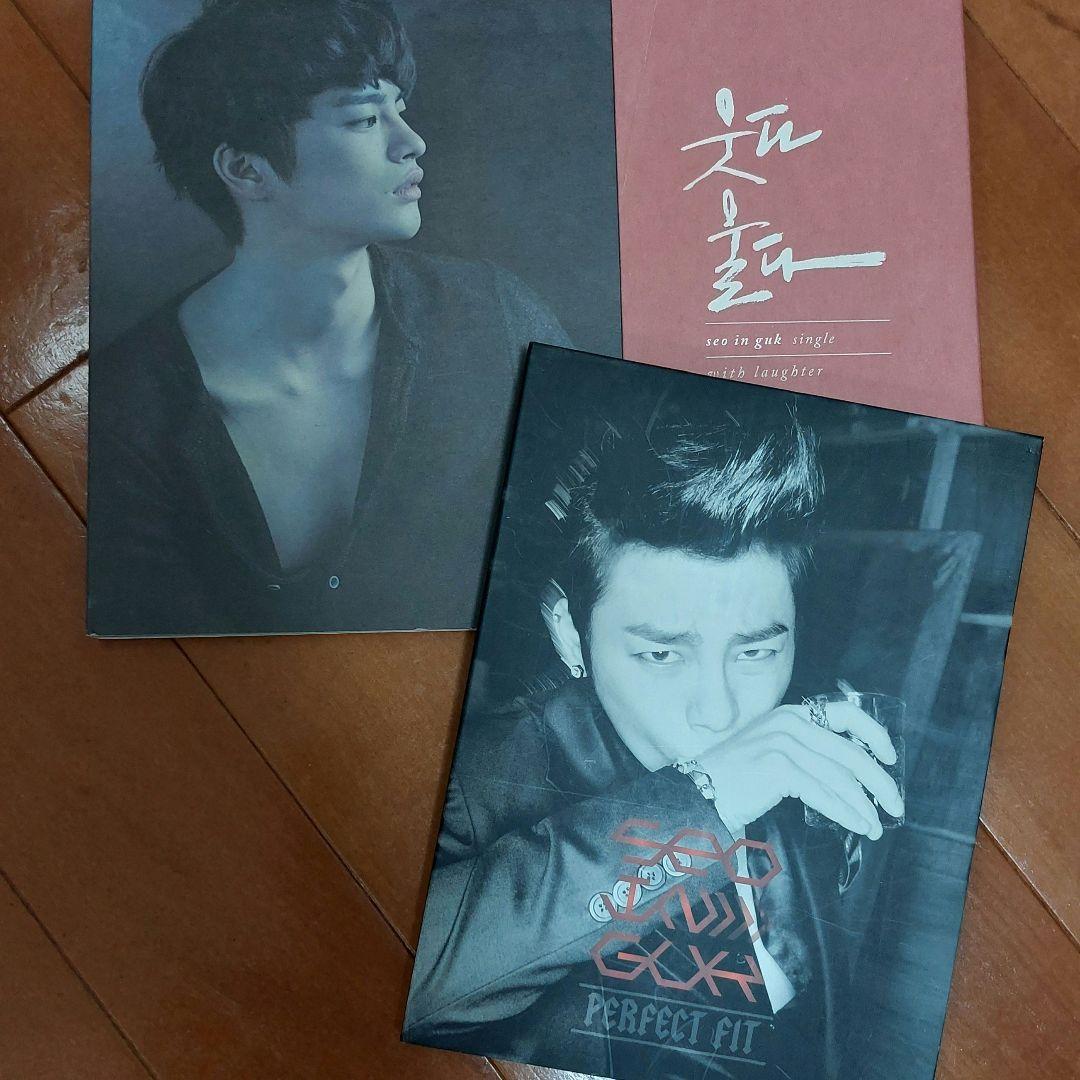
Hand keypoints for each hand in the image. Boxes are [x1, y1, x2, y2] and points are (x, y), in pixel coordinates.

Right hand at [695, 700, 903, 838]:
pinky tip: (858, 825)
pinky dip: (846, 813)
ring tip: (875, 826)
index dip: (874, 733)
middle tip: (895, 804)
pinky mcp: (778, 767)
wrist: (701, 789)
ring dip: (864, 806)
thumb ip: (806, 750)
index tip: (890, 756)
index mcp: (791, 713)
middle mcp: (789, 722)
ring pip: (840, 778)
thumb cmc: (736, 776)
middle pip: (851, 752)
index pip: (845, 712)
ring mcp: (783, 743)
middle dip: (880, 783)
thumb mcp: (773, 749)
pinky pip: (824, 794)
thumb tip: (852, 774)